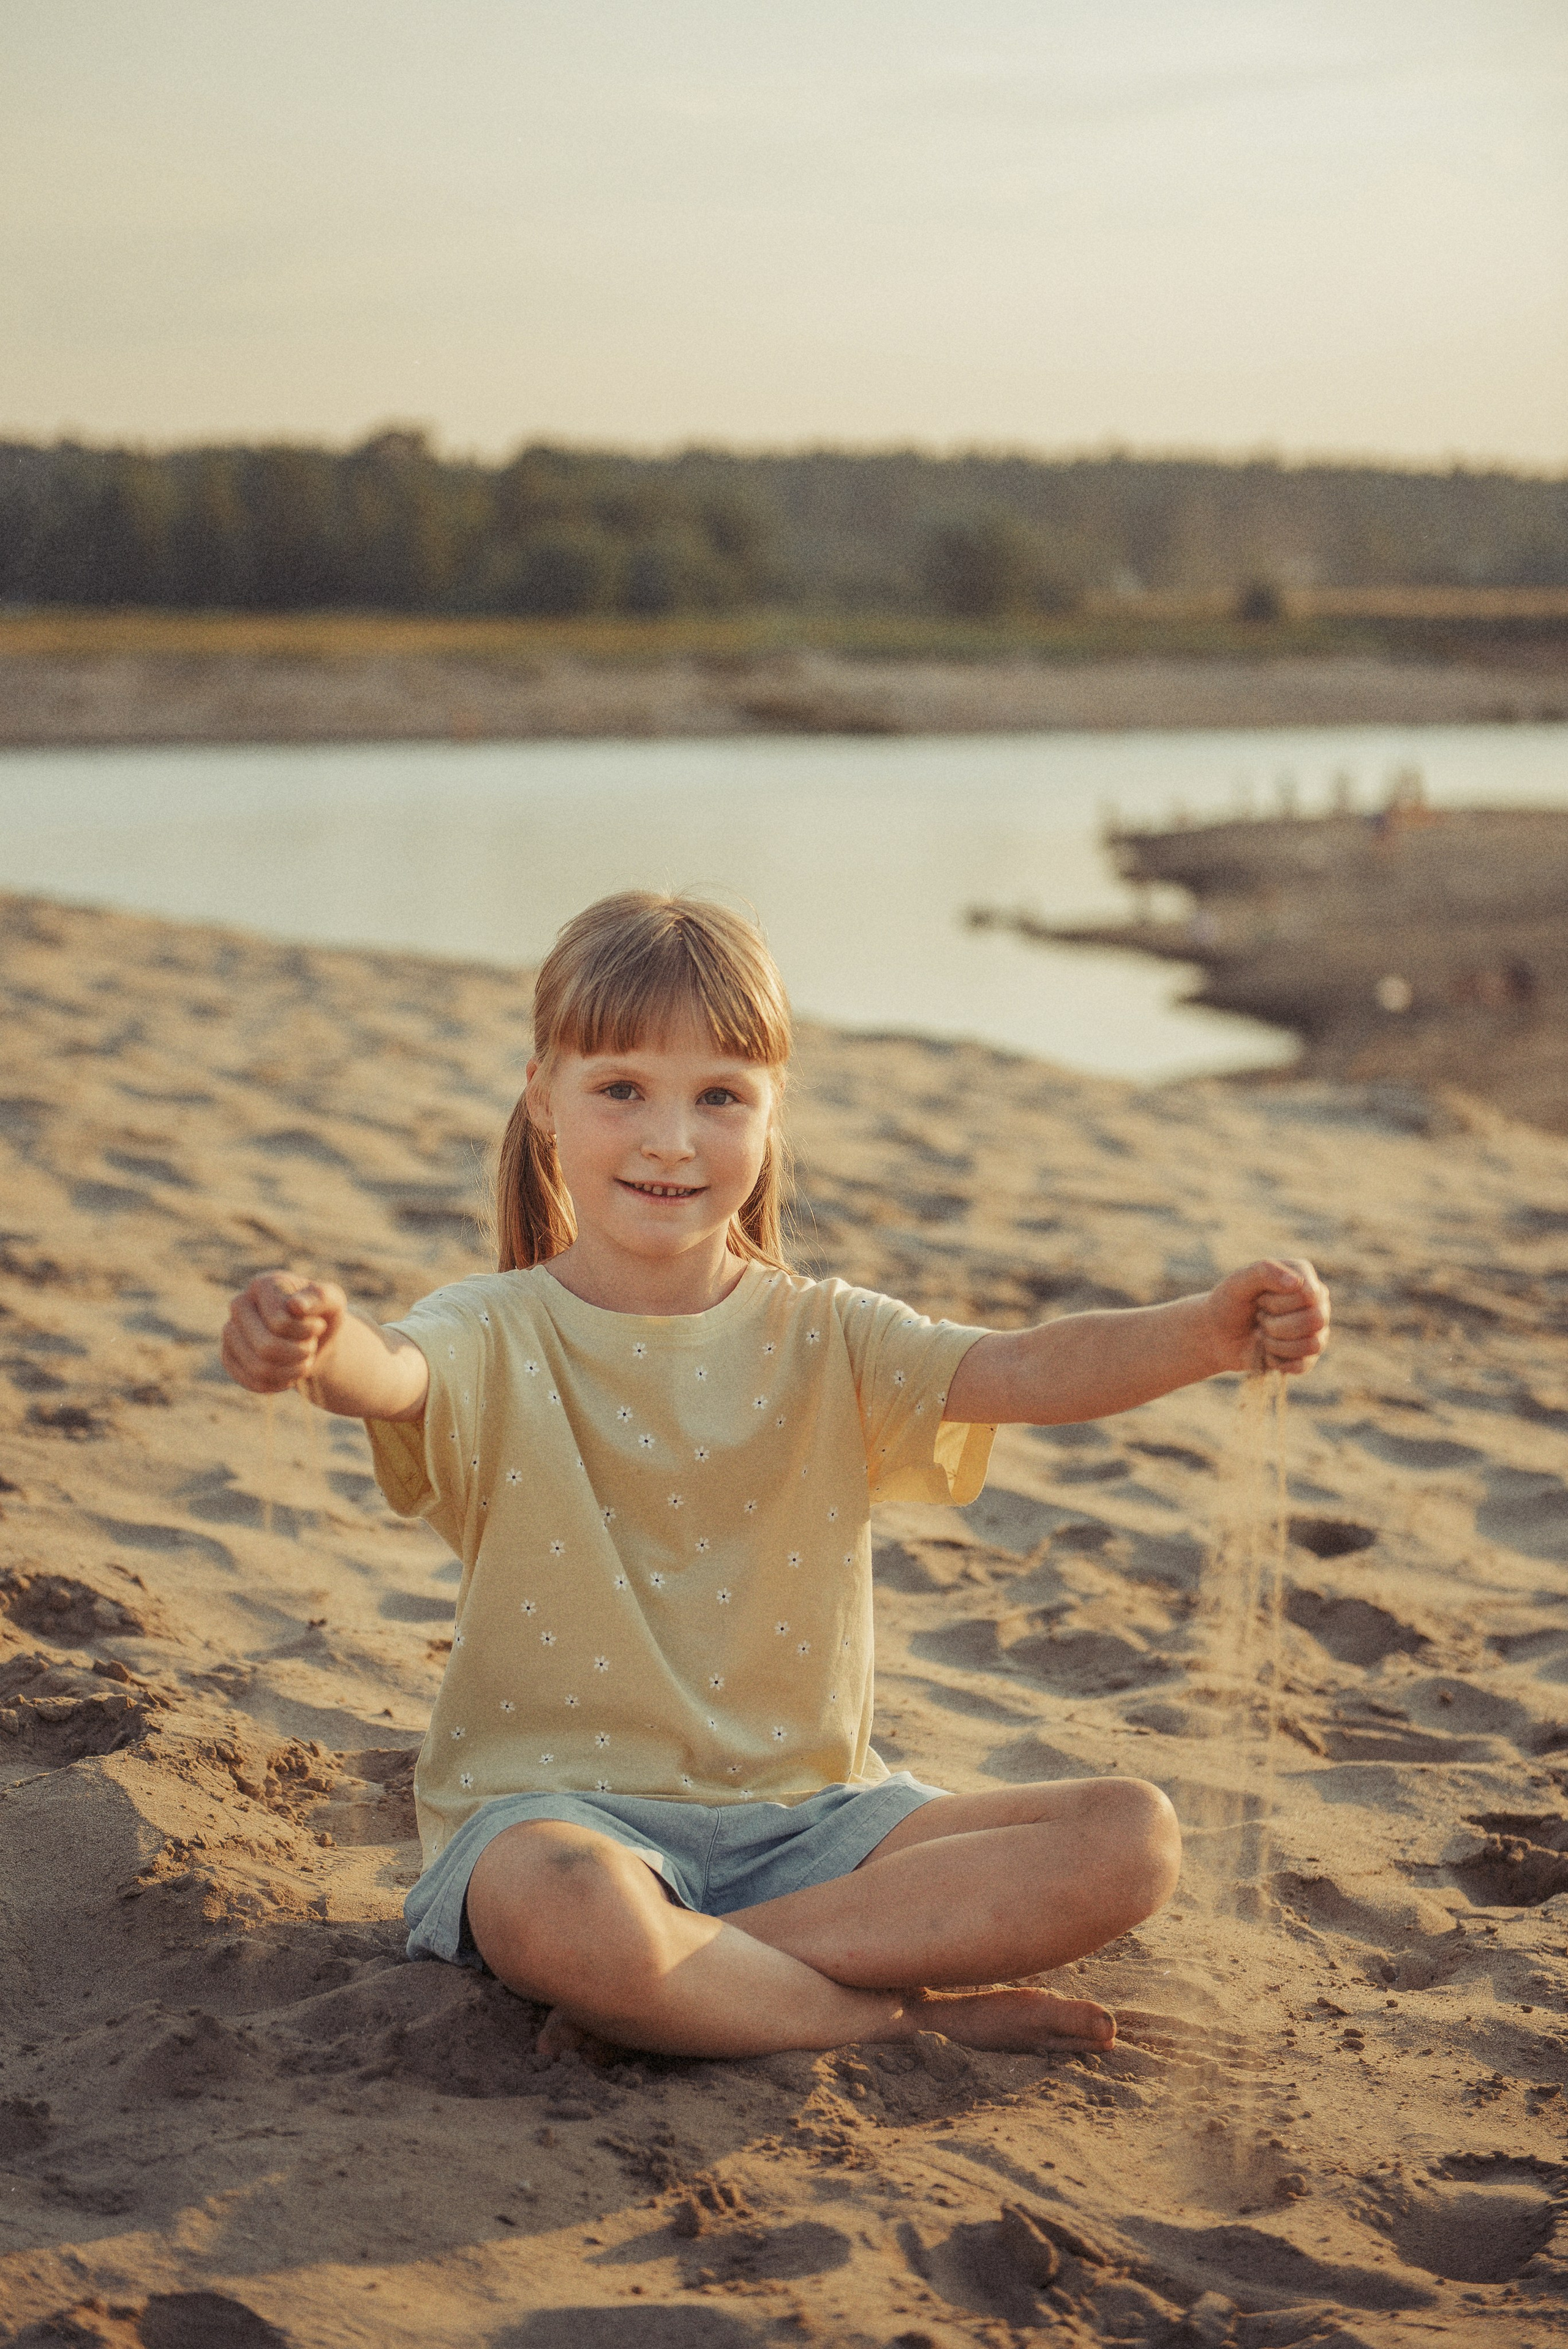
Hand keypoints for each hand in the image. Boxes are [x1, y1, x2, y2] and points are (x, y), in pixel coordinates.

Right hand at [221, 1270, 347, 1394]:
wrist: (313, 1337)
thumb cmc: (321, 1314)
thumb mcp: (333, 1301)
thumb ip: (320, 1297)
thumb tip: (295, 1305)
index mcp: (263, 1285)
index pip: (280, 1322)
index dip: (306, 1332)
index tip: (319, 1326)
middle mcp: (240, 1305)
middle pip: (266, 1347)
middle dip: (298, 1354)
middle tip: (310, 1348)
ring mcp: (230, 1331)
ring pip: (258, 1367)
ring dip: (291, 1371)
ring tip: (303, 1361)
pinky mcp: (228, 1356)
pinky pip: (250, 1381)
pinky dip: (277, 1384)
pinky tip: (289, 1375)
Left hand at [1205, 1258, 1329, 1376]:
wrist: (1216, 1334)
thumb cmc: (1229, 1303)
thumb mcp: (1238, 1282)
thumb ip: (1265, 1272)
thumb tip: (1297, 1283)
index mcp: (1302, 1275)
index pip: (1309, 1294)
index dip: (1278, 1303)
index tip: (1260, 1299)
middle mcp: (1316, 1300)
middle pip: (1315, 1320)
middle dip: (1276, 1325)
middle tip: (1259, 1318)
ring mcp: (1316, 1329)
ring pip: (1313, 1344)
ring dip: (1277, 1344)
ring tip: (1261, 1334)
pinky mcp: (1308, 1355)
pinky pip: (1303, 1365)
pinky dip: (1277, 1361)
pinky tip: (1265, 1351)